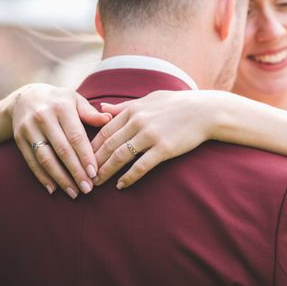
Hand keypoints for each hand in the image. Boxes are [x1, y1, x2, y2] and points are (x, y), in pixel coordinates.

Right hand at [9, 83, 111, 197]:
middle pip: (62, 150)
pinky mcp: (19, 139)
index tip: (94, 173)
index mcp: (62, 107)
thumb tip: (108, 119)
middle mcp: (43, 117)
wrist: (24, 97)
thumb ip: (90, 113)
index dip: (85, 156)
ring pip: (45, 158)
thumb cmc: (58, 100)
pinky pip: (31, 161)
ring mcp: (29, 129)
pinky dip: (42, 177)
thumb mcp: (75, 100)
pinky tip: (53, 189)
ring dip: (60, 178)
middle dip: (75, 171)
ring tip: (74, 193)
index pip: (76, 136)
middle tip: (87, 188)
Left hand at [92, 90, 214, 187]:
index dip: (91, 146)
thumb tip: (101, 108)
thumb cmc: (177, 104)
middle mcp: (138, 121)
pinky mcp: (163, 148)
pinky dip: (129, 177)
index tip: (82, 159)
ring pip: (120, 156)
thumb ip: (124, 107)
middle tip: (83, 175)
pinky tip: (121, 185)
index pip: (104, 131)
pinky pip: (141, 166)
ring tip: (97, 182)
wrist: (204, 111)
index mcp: (132, 110)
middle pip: (108, 145)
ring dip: (106, 171)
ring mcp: (150, 135)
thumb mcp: (148, 100)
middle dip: (93, 162)